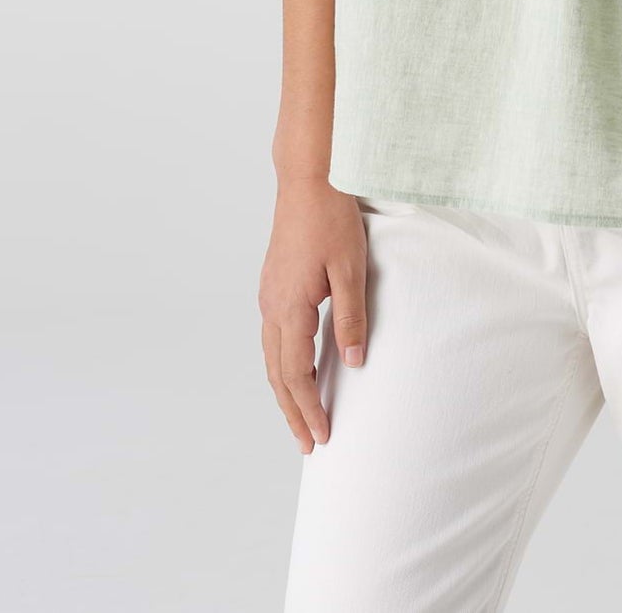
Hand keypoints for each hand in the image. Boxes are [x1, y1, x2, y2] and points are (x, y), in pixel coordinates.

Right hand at [258, 176, 368, 453]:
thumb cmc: (331, 219)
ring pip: (271, 357)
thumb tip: (352, 362)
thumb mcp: (350, 269)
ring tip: (301, 415)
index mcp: (288, 308)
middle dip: (292, 411)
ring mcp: (268, 294)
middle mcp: (271, 306)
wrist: (309, 179)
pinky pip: (273, 336)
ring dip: (286, 389)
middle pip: (277, 374)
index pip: (295, 375)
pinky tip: (295, 367)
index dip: (309, 408)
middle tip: (308, 444)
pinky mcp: (273, 283)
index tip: (321, 436)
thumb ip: (350, 318)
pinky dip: (282, 363)